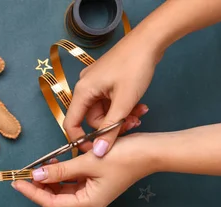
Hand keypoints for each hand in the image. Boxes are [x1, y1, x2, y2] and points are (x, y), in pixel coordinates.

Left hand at [11, 134, 153, 206]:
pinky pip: (72, 180)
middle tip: (24, 173)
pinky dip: (61, 173)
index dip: (33, 193)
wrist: (151, 150)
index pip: (52, 203)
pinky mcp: (95, 181)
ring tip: (38, 166)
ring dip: (49, 178)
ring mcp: (92, 191)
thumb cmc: (125, 157)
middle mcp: (89, 200)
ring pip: (62, 189)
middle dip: (39, 186)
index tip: (18, 182)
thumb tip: (38, 175)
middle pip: (55, 197)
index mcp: (88, 202)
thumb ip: (61, 170)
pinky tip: (54, 162)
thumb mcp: (88, 162)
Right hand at [64, 31, 160, 156]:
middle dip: (111, 126)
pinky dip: (122, 107)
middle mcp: (85, 87)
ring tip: (139, 115)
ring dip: (121, 117)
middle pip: (92, 119)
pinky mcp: (106, 80)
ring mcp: (96, 83)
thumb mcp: (124, 102)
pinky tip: (139, 106)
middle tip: (132, 126)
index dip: (81, 141)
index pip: (71, 124)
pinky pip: (110, 102)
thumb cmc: (135, 66)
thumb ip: (110, 129)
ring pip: (104, 111)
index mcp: (82, 91)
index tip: (97, 151)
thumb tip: (98, 153)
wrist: (149, 39)